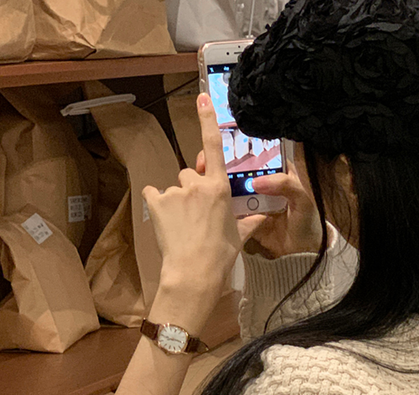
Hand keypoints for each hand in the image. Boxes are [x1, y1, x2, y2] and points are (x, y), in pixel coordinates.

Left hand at [143, 94, 266, 293]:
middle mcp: (196, 184)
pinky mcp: (157, 202)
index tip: (201, 98)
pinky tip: (165, 222)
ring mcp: (175, 192)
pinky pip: (155, 195)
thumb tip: (263, 217)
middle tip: (196, 215)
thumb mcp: (239, 237)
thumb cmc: (220, 256)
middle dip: (191, 189)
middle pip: (190, 175)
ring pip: (174, 188)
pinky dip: (158, 205)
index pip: (214, 147)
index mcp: (219, 188)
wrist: (194, 272)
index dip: (207, 120)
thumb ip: (250, 222)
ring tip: (182, 226)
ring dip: (176, 201)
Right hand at [194, 151, 322, 260]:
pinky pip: (229, 208)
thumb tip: (256, 181)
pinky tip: (206, 200)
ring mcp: (250, 199)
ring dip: (216, 182)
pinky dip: (218, 204)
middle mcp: (261, 182)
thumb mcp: (302, 200)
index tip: (222, 144)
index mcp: (277, 171)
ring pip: (230, 185)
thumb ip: (285, 185)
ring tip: (200, 178)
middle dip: (221, 162)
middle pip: (238, 166)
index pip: (257, 152)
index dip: (240, 145)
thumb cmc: (306, 222)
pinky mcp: (243, 217)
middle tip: (204, 163)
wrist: (301, 254)